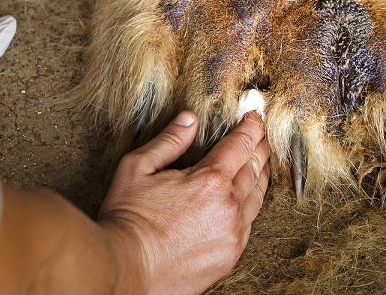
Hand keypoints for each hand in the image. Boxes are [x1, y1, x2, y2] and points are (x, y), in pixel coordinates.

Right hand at [98, 111, 269, 294]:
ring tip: (259, 163)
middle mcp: (228, 206)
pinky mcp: (230, 256)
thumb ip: (169, 141)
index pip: (242, 144)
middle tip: (260, 136)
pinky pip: (249, 225)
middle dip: (259, 147)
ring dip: (260, 175)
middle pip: (256, 168)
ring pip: (258, 197)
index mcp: (209, 180)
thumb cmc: (127, 219)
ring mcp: (233, 234)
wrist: (125, 268)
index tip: (254, 117)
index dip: (251, 126)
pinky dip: (250, 206)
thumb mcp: (138, 167)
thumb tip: (189, 119)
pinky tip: (246, 200)